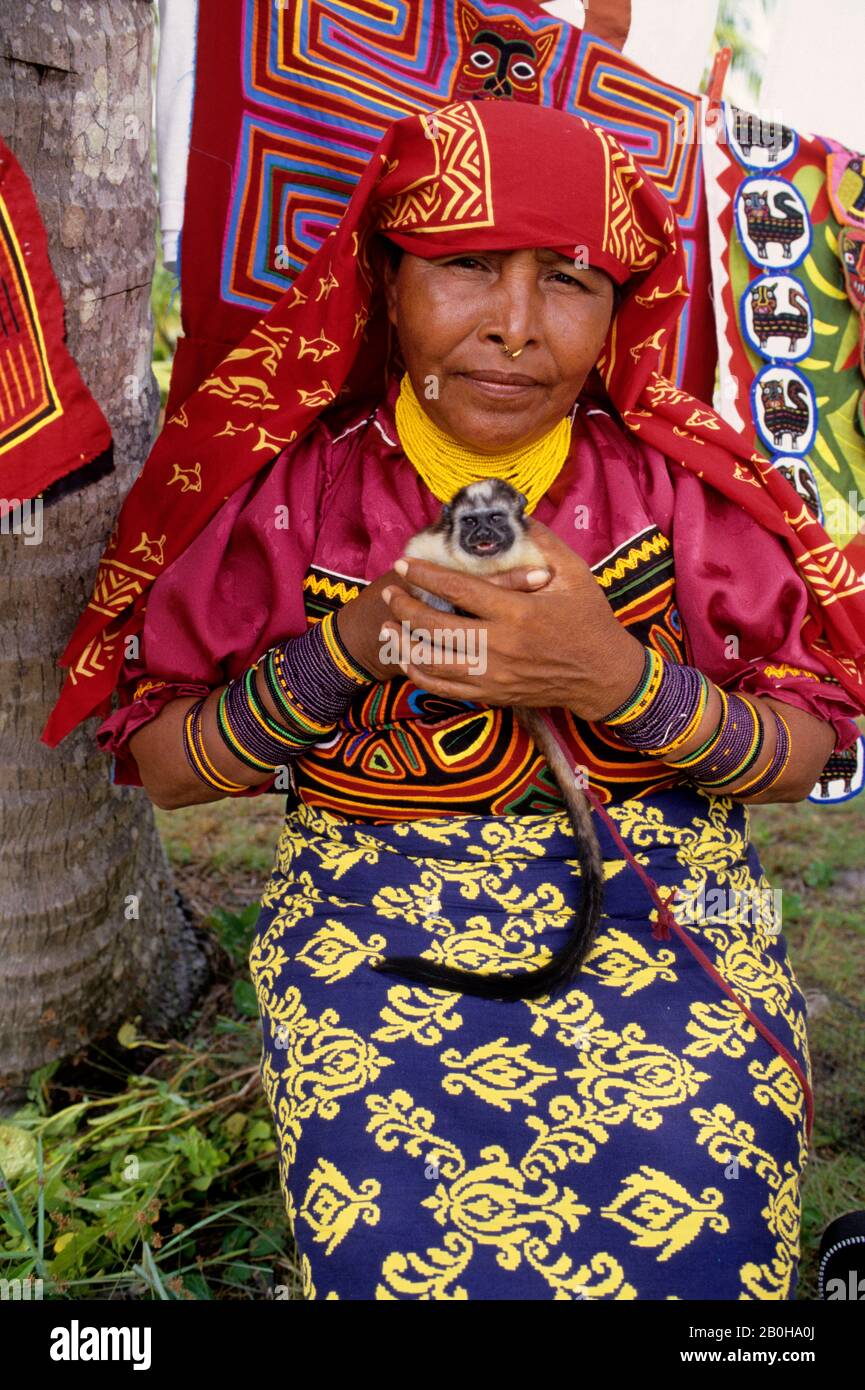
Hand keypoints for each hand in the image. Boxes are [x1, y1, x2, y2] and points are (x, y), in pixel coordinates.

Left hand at [376, 518, 646, 719]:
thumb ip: (542, 542)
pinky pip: (445, 689)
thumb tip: (514, 514)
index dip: (426, 575)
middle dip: (404, 608)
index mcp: (518, 612)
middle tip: (389, 592)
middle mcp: (501, 646)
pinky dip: (420, 674)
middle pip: (436, 626)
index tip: (403, 563)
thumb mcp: (574, 573)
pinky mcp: (493, 694)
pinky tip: (408, 659)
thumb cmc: (589, 618)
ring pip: (433, 662)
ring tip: (387, 625)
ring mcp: (494, 675)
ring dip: (403, 643)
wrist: (602, 675)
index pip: (459, 590)